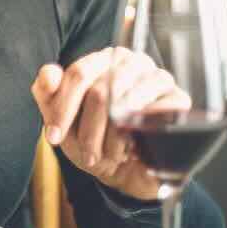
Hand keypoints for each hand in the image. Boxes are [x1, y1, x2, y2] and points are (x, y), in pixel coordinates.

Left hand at [31, 47, 190, 201]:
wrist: (127, 168)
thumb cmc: (92, 136)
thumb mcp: (61, 117)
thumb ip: (47, 92)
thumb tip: (50, 73)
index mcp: (103, 59)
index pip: (79, 75)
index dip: (63, 108)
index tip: (53, 137)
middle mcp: (132, 61)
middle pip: (100, 92)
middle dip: (88, 131)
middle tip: (87, 154)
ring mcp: (158, 77)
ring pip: (125, 106)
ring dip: (111, 139)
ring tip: (108, 155)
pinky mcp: (179, 99)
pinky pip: (153, 117)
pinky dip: (137, 139)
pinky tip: (132, 149)